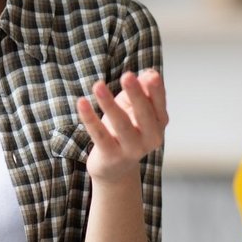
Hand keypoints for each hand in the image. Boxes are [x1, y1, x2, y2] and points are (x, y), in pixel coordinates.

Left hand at [76, 69, 167, 183]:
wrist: (115, 168)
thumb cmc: (126, 130)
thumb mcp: (134, 107)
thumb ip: (142, 90)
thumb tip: (148, 73)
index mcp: (159, 123)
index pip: (159, 104)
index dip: (156, 90)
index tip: (150, 75)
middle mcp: (150, 138)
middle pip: (144, 114)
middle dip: (136, 94)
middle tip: (127, 76)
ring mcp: (131, 149)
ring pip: (121, 124)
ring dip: (109, 104)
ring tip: (98, 85)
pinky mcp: (111, 156)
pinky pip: (99, 135)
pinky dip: (90, 118)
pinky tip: (82, 102)